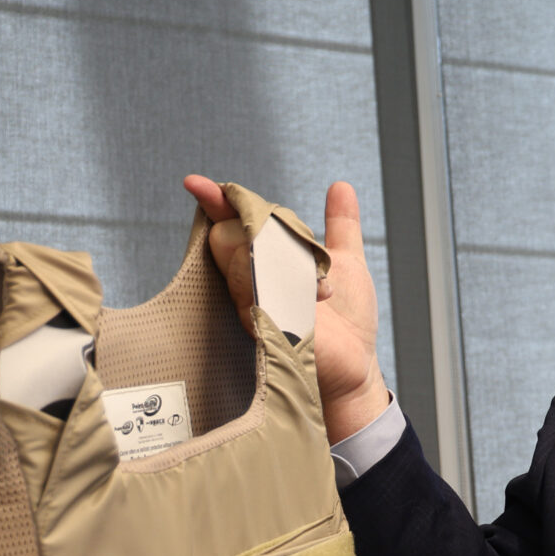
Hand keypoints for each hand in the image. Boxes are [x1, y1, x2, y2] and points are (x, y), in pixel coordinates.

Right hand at [185, 175, 391, 441]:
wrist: (358, 371)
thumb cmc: (348, 324)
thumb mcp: (348, 262)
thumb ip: (341, 225)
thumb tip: (341, 187)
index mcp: (266, 265)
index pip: (232, 226)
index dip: (217, 203)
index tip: (196, 184)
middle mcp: (253, 286)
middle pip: (232, 241)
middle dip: (252, 225)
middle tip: (275, 230)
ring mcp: (257, 311)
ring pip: (243, 268)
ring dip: (275, 257)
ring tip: (313, 273)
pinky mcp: (269, 334)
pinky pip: (263, 302)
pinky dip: (287, 290)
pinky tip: (314, 291)